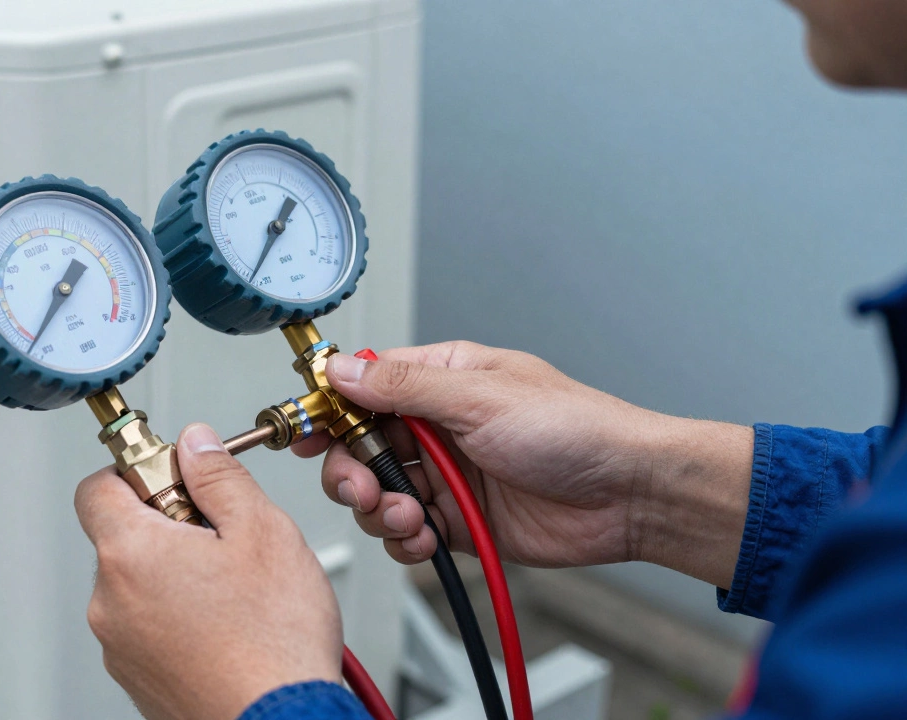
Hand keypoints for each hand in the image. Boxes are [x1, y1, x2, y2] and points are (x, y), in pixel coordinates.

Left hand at [76, 424, 342, 719]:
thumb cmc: (274, 642)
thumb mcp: (262, 530)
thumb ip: (220, 476)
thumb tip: (194, 443)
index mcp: (130, 553)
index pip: (98, 484)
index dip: (141, 469)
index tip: (179, 476)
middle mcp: (110, 602)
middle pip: (123, 534)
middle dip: (170, 525)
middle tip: (225, 537)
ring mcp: (120, 647)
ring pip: (139, 583)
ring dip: (177, 573)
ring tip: (235, 591)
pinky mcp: (138, 679)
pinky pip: (149, 626)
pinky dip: (179, 617)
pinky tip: (228, 625)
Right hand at [294, 342, 751, 587]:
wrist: (628, 495)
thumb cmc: (575, 429)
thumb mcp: (479, 396)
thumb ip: (402, 386)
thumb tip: (342, 368)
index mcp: (443, 379)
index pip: (365, 387)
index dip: (329, 409)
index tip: (303, 431)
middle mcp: (438, 426)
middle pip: (359, 446)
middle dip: (350, 470)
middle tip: (360, 487)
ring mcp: (446, 475)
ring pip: (378, 493)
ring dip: (378, 509)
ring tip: (406, 515)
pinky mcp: (457, 520)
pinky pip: (406, 532)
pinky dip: (404, 540)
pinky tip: (421, 537)